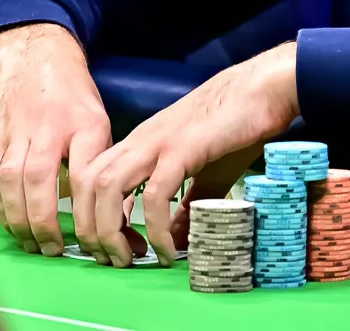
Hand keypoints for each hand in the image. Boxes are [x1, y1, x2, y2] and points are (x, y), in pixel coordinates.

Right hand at [0, 23, 143, 260]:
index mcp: (86, 124)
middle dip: (44, 221)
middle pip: (39, 180)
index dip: (87, 209)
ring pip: (11, 181)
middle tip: (53, 250)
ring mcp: (20, 131)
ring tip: (32, 244)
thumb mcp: (101, 122)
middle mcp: (50, 127)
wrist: (38, 58)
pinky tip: (12, 223)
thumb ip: (103, 166)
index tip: (94, 237)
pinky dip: (1, 205)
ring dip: (19, 219)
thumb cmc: (75, 98)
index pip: (85, 172)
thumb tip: (121, 222)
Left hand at [71, 42, 300, 267]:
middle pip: (86, 183)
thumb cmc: (238, 126)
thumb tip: (177, 240)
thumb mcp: (205, 172)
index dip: (89, 215)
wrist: (263, 89)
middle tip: (111, 260)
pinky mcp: (182, 148)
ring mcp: (158, 142)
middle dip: (88, 228)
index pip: (90, 177)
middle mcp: (140, 140)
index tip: (111, 248)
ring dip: (110, 229)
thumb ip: (187, 205)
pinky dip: (155, 226)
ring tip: (129, 258)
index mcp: (140, 143)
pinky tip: (168, 248)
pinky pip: (155, 194)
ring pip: (106, 186)